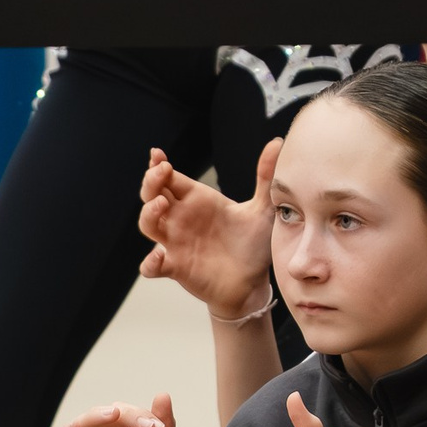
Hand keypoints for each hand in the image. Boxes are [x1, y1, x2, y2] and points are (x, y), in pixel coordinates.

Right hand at [139, 142, 272, 317]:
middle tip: (160, 171)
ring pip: (148, 225)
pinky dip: (150, 263)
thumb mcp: (263, 209)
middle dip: (151, 181)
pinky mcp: (176, 268)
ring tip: (161, 204)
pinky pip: (152, 266)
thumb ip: (265, 177)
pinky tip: (159, 257)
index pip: (169, 178)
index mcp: (197, 201)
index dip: (159, 166)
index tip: (159, 156)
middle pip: (152, 195)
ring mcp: (176, 243)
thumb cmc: (253, 245)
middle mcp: (182, 219)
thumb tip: (278, 143)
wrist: (254, 284)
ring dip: (149, 214)